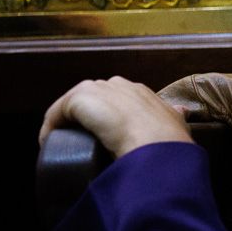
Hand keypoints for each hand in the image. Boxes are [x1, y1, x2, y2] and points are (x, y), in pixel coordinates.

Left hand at [39, 76, 193, 157]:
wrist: (156, 143)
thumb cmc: (169, 139)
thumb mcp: (178, 124)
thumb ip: (177, 116)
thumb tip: (182, 111)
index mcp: (139, 91)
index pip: (116, 100)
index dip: (108, 117)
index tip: (102, 136)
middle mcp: (118, 84)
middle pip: (93, 100)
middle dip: (86, 120)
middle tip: (83, 144)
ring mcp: (97, 88)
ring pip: (74, 106)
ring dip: (67, 124)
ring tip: (65, 146)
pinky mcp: (78, 99)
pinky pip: (56, 114)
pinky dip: (50, 129)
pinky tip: (49, 146)